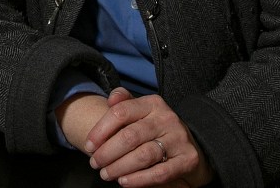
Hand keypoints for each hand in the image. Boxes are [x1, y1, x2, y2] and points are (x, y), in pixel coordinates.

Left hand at [83, 88, 213, 186]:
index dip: (100, 130)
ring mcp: (178, 139)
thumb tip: (111, 98)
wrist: (191, 146)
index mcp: (152, 103)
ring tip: (106, 174)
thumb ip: (124, 103)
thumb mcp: (142, 111)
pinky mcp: (187, 159)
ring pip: (143, 155)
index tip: (88, 146)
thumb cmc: (156, 129)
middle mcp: (166, 118)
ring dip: (120, 167)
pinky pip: (160, 172)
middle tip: (95, 163)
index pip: (121, 112)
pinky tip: (124, 182)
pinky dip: (139, 179)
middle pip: (130, 136)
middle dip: (107, 152)